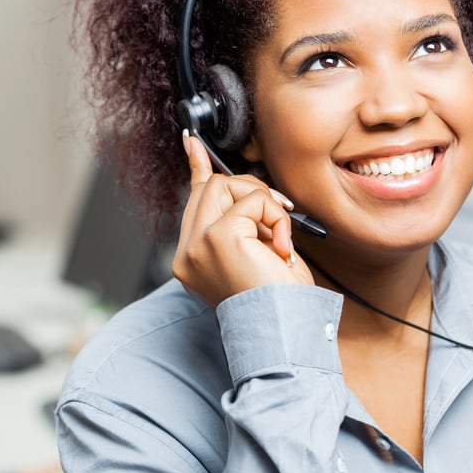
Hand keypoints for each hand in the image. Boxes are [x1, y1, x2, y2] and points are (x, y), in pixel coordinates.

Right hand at [172, 132, 313, 306]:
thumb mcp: (257, 254)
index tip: (192, 142)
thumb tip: (243, 188)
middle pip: (212, 187)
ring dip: (263, 204)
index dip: (197, 169)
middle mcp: (187, 253)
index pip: (193, 201)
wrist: (284, 329)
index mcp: (193, 258)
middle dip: (250, 191)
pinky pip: (253, 201)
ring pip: (227, 186)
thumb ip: (243, 222)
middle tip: (278, 214)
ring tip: (277, 239)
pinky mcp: (217, 237)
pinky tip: (281, 247)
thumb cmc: (278, 300)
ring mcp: (198, 244)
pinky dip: (276, 218)